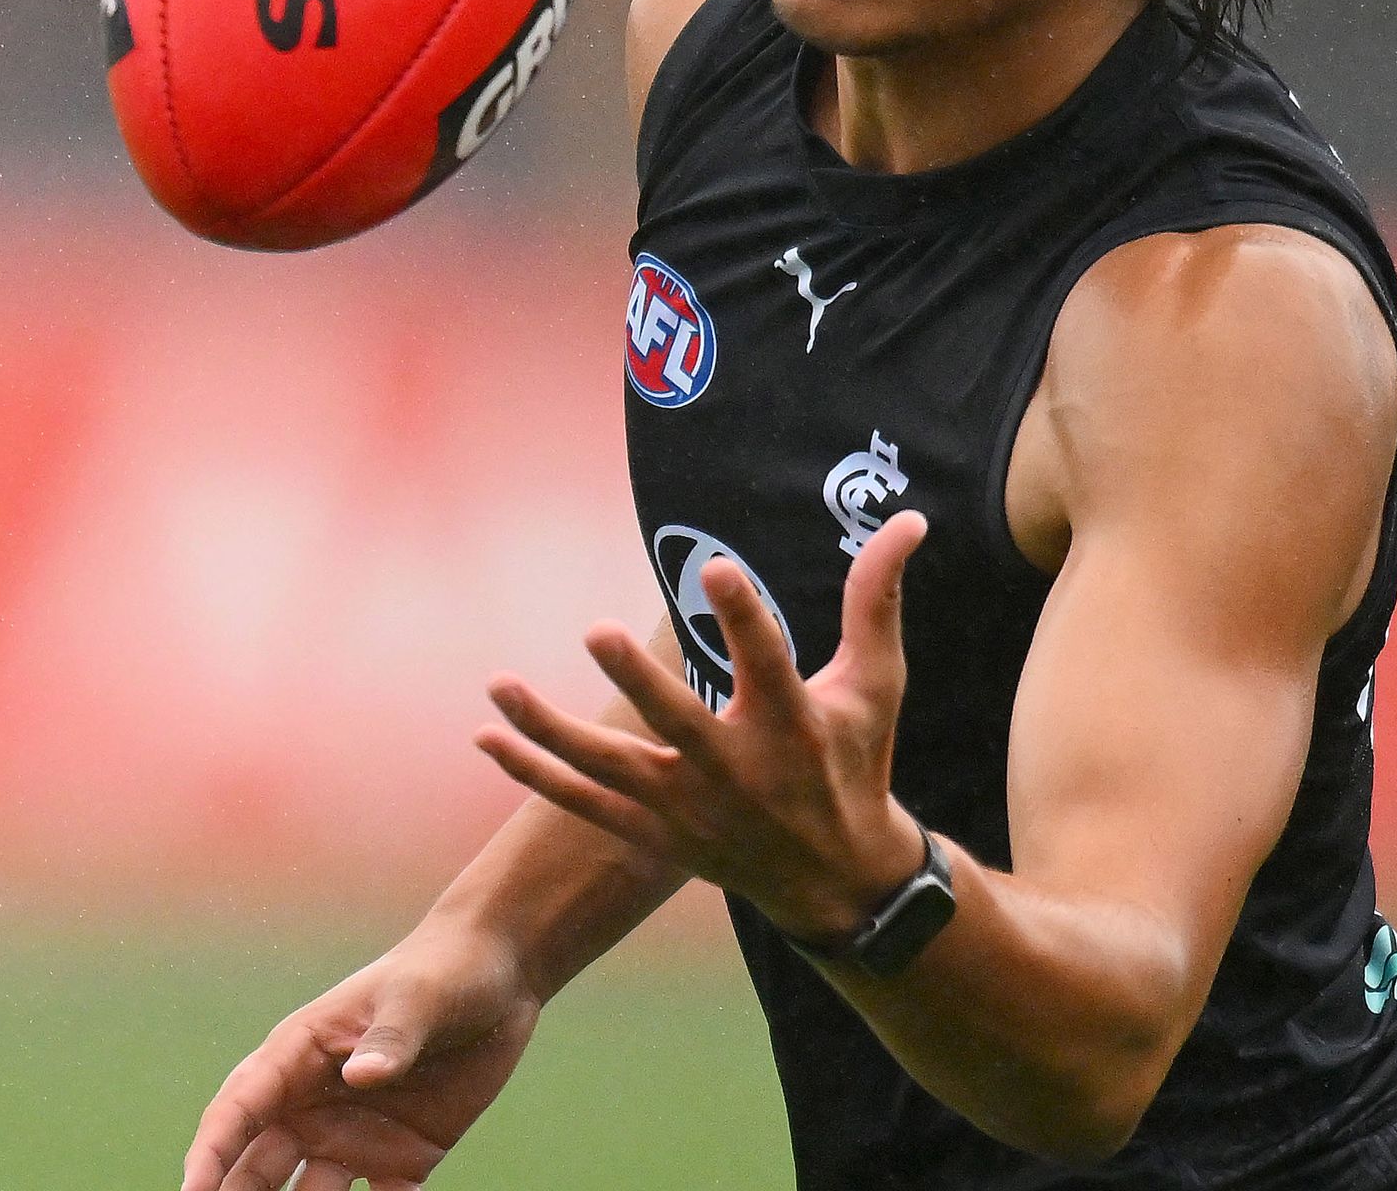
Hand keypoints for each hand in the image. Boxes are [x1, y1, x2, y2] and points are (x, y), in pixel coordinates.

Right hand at [181, 926, 541, 1190]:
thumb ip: (392, 1037)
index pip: (237, 1110)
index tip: (192, 1190)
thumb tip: (363, 1076)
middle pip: (256, 1166)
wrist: (500, 975)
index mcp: (298, 1055)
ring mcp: (353, 1136)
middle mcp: (313, 1105)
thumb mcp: (417, 997)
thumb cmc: (443, 970)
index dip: (210, 1153)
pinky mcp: (400, 1160)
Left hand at [475, 511, 929, 946]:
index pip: (767, 662)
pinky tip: (486, 736)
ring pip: (609, 768)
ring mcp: (689, 809)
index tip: (716, 567)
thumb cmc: (856, 761)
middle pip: (679, 722)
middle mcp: (738, 771)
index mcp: (793, 726)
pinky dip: (534, 773)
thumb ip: (877, 599)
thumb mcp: (876, 684)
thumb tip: (910, 518)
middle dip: (639, 681)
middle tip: (598, 632)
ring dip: (550, 730)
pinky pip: (583, 803)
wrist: (838, 879)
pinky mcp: (656, 833)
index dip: (743, 615)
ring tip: (499, 686)